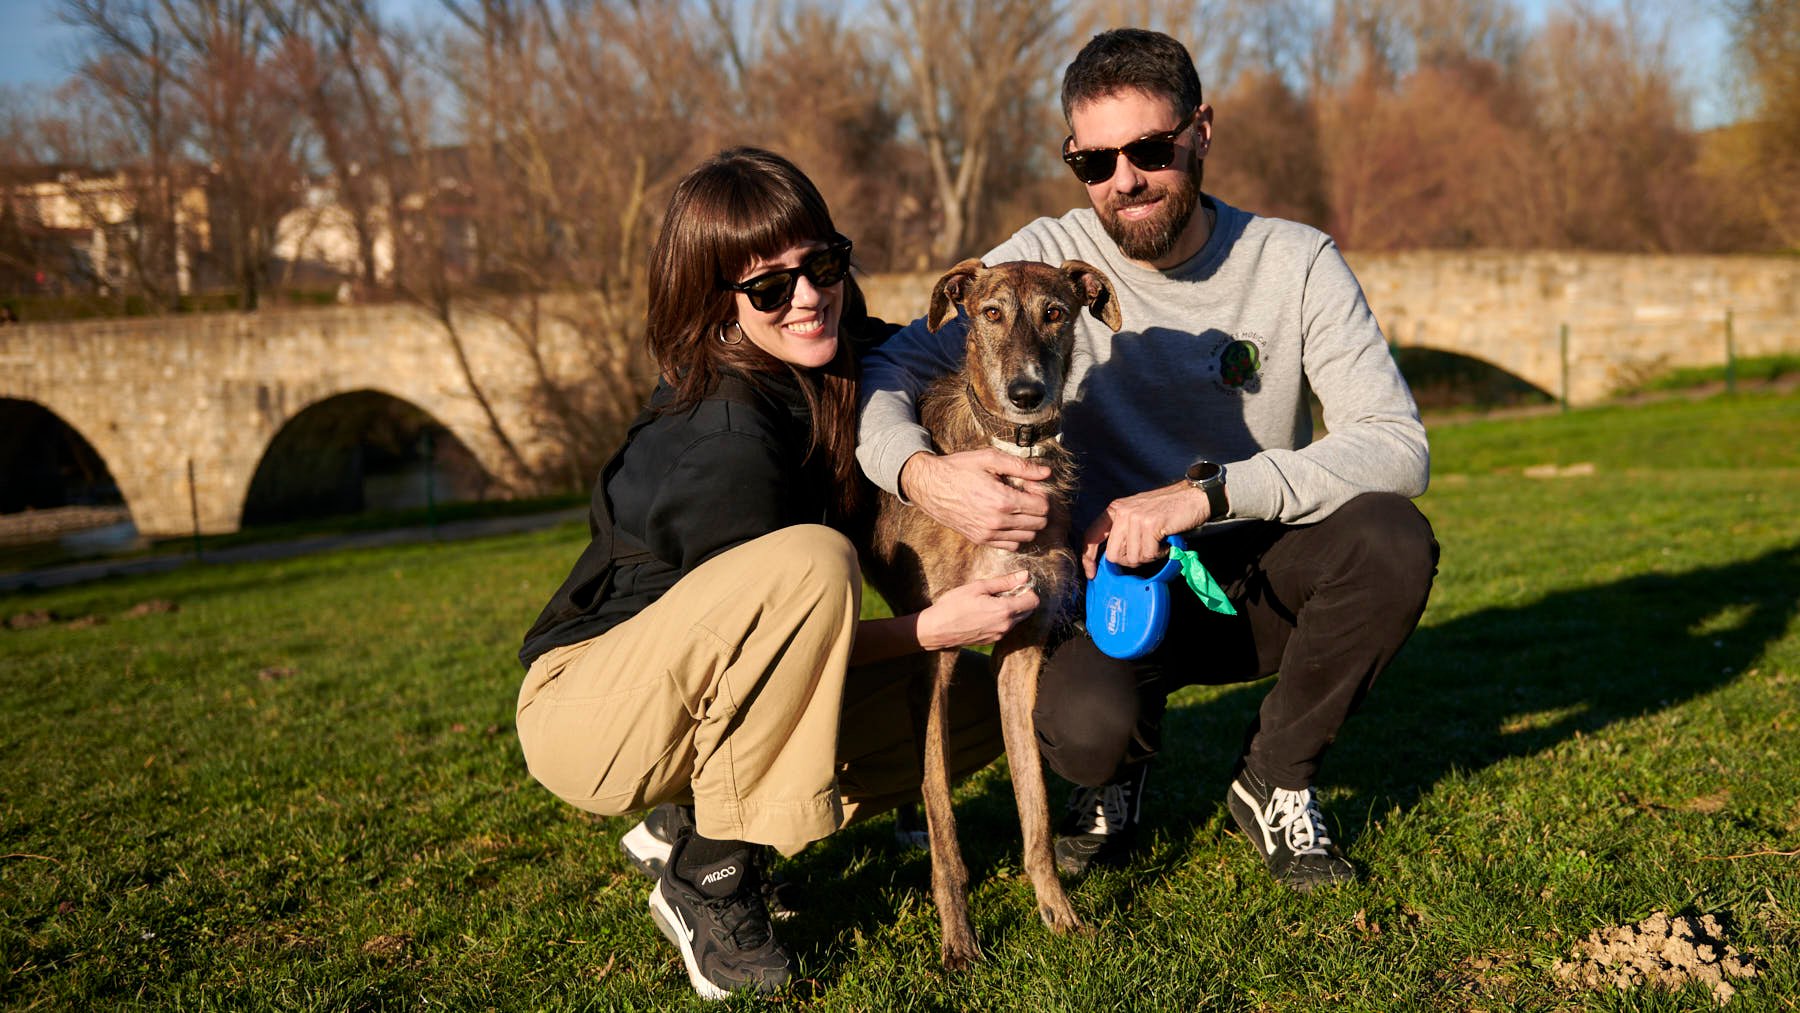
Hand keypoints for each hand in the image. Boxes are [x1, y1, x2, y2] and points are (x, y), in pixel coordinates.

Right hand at [900, 450, 1051, 550]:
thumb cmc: (958, 469)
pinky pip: (1011, 545)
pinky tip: (1008, 519)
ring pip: (1028, 537)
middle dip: (1038, 508)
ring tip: (1017, 506)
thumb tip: (1046, 473)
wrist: (929, 486)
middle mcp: (998, 521)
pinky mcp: (980, 540)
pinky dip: (1016, 535)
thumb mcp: (990, 459)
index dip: (1041, 494)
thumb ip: (1021, 466)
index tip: (1030, 485)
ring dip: (1029, 522)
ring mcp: (988, 534)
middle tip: (1025, 494)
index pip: (1042, 507)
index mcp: (1003, 500)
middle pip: (1038, 523)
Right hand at [914, 570, 1039, 648]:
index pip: (1033, 601)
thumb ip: (1004, 582)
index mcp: (1004, 610)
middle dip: (1021, 599)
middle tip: (1002, 591)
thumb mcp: (978, 587)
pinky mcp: (992, 640)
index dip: (1027, 590)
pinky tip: (985, 612)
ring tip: (991, 601)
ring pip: (1017, 620)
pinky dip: (1003, 618)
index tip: (1014, 584)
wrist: (936, 630)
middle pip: (1028, 611)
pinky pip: (1006, 627)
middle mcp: (1006, 625)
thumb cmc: (954, 605)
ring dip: (1012, 609)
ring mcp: (999, 635)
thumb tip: (1025, 575)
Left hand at [1080, 482, 1211, 577]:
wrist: (1193, 497)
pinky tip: (1166, 542)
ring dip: (1149, 556)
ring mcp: (1135, 518)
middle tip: (1147, 552)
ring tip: (1159, 543)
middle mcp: (1121, 512)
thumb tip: (1113, 559)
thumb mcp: (1137, 515)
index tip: (1092, 574)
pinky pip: (1149, 554)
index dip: (1088, 557)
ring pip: (1133, 557)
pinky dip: (1160, 554)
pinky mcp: (1150, 524)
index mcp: (1115, 510)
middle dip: (1131, 561)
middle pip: (1114, 555)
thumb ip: (1123, 532)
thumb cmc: (1167, 510)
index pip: (1092, 535)